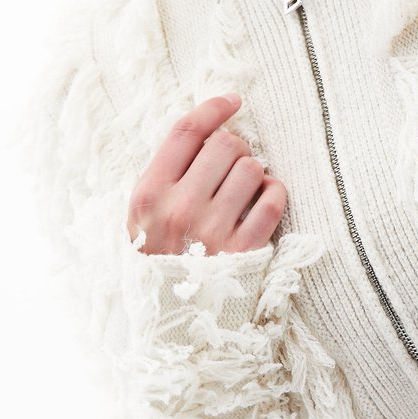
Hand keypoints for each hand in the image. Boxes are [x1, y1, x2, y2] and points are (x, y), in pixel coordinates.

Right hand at [126, 94, 286, 255]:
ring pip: (251, 168)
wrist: (172, 317)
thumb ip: (165, 172)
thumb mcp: (142, 214)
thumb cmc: (159, 254)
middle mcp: (181, 209)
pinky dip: (275, 193)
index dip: (213, 108)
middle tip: (230, 165)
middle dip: (234, 147)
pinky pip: (273, 200)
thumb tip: (207, 127)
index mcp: (150, 194)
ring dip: (254, 172)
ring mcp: (214, 231)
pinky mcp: (245, 251)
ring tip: (244, 189)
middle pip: (223, 144)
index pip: (186, 132)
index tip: (233, 101)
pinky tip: (264, 199)